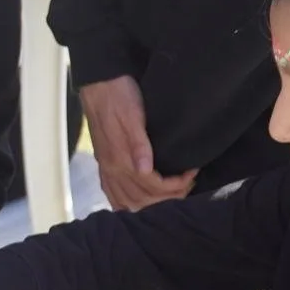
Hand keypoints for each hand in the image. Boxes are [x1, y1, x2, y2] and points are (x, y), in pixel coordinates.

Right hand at [80, 76, 195, 210]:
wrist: (98, 84)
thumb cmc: (120, 96)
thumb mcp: (132, 115)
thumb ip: (138, 144)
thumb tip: (145, 171)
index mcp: (119, 158)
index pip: (151, 186)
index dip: (174, 185)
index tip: (191, 173)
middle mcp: (111, 168)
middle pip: (141, 198)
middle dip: (168, 197)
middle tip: (187, 185)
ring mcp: (105, 168)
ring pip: (126, 201)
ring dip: (150, 204)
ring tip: (170, 194)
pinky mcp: (103, 164)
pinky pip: (112, 194)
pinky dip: (126, 204)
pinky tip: (137, 204)